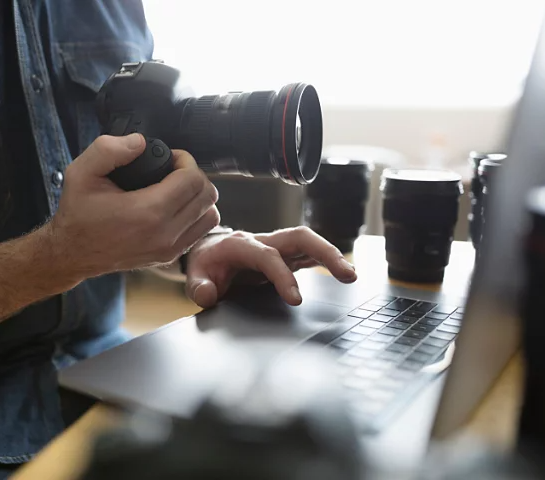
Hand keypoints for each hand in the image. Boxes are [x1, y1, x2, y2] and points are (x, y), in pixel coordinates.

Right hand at [44, 134, 219, 284]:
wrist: (72, 253)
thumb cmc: (78, 214)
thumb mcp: (81, 172)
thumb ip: (108, 149)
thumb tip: (140, 143)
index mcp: (148, 212)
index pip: (193, 179)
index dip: (185, 160)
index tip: (170, 158)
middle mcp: (164, 234)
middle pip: (207, 196)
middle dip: (194, 175)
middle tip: (174, 170)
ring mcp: (169, 249)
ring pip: (210, 215)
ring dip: (199, 196)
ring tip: (177, 187)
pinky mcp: (169, 257)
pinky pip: (200, 231)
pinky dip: (195, 215)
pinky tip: (175, 205)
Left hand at [184, 227, 356, 307]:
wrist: (206, 253)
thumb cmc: (204, 264)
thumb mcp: (193, 276)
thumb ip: (197, 286)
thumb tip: (208, 295)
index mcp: (240, 245)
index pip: (268, 256)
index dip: (283, 275)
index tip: (296, 300)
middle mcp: (263, 241)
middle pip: (299, 237)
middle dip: (324, 252)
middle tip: (346, 274)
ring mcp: (276, 248)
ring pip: (308, 243)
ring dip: (332, 256)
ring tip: (351, 276)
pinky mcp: (285, 256)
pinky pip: (308, 255)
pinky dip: (326, 262)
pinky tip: (343, 274)